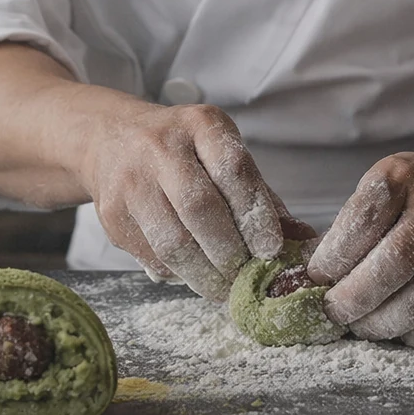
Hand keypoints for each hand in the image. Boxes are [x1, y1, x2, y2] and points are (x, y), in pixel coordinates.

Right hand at [79, 102, 292, 300]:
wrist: (110, 137)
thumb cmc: (183, 150)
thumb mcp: (220, 153)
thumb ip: (259, 195)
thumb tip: (303, 239)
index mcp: (200, 124)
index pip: (232, 169)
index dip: (255, 214)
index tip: (272, 249)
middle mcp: (160, 147)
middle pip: (200, 208)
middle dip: (230, 252)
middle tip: (249, 278)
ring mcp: (131, 181)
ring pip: (172, 241)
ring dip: (205, 275)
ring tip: (226, 290)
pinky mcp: (111, 213)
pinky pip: (151, 255)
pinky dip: (179, 274)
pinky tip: (195, 276)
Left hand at [307, 135, 413, 345]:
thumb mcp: (385, 182)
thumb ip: (354, 223)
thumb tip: (313, 274)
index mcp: (404, 178)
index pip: (364, 219)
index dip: (335, 255)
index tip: (316, 276)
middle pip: (396, 262)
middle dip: (357, 296)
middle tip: (335, 311)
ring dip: (386, 321)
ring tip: (362, 326)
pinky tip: (399, 331)